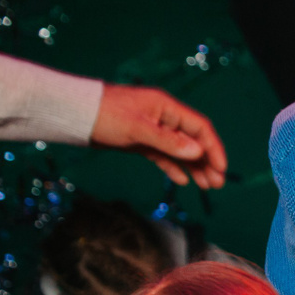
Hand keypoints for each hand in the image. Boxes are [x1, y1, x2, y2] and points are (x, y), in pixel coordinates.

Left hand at [90, 84, 228, 188]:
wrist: (73, 115)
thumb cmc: (104, 115)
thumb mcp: (137, 129)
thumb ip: (168, 142)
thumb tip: (197, 153)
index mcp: (167, 107)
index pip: (200, 128)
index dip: (213, 148)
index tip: (221, 169)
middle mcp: (164, 118)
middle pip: (193, 141)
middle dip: (207, 162)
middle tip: (217, 184)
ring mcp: (153, 130)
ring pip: (180, 151)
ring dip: (194, 168)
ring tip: (206, 186)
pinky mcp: (141, 141)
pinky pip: (163, 155)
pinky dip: (173, 167)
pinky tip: (182, 180)